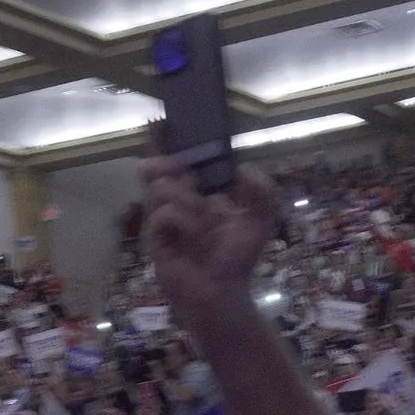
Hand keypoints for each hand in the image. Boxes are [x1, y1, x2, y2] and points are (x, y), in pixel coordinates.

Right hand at [140, 135, 281, 318]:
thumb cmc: (236, 257)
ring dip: (189, 201)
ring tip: (206, 225)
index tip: (159, 121)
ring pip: (164, 187)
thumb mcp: (260, 217)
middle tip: (187, 174)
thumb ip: (261, 189)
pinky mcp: (153, 238)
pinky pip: (164, 214)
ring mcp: (161, 220)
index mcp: (196, 194)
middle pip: (158, 166)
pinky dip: (185, 222)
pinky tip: (196, 238)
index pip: (177, 160)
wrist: (222, 293)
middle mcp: (174, 202)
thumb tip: (242, 168)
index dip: (166, 141)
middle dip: (170, 162)